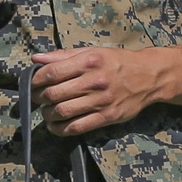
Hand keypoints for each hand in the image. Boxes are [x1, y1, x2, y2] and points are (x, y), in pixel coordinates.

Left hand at [30, 47, 162, 135]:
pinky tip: (55, 126)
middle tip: (38, 98)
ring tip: (47, 112)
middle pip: (54, 94)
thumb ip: (64, 56)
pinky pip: (77, 127)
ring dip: (48, 114)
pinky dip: (60, 129)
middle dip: (39, 98)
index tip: (32, 84)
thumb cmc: (117, 62)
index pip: (52, 73)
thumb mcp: (92, 52)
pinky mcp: (107, 117)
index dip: (36, 80)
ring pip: (62, 112)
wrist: (148, 76)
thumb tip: (36, 59)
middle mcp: (94, 81)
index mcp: (89, 61)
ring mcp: (101, 101)